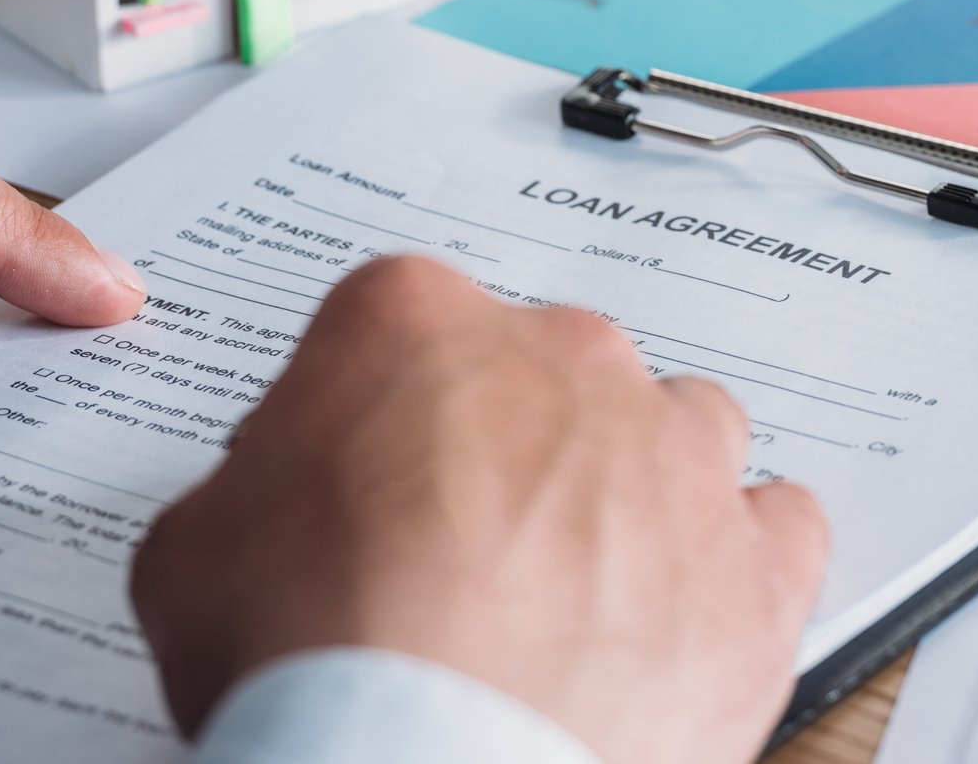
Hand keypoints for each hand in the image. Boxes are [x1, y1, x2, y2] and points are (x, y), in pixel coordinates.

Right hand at [131, 255, 830, 763]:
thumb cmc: (316, 656)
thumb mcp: (198, 547)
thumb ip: (258, 484)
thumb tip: (278, 500)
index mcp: (418, 326)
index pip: (403, 320)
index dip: (382, 402)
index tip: (373, 461)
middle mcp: (564, 361)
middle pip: (553, 366)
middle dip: (519, 435)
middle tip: (471, 539)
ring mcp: (676, 455)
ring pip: (681, 424)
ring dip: (643, 482)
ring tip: (589, 576)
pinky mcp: (756, 562)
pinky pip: (779, 523)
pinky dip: (745, 557)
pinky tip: (696, 602)